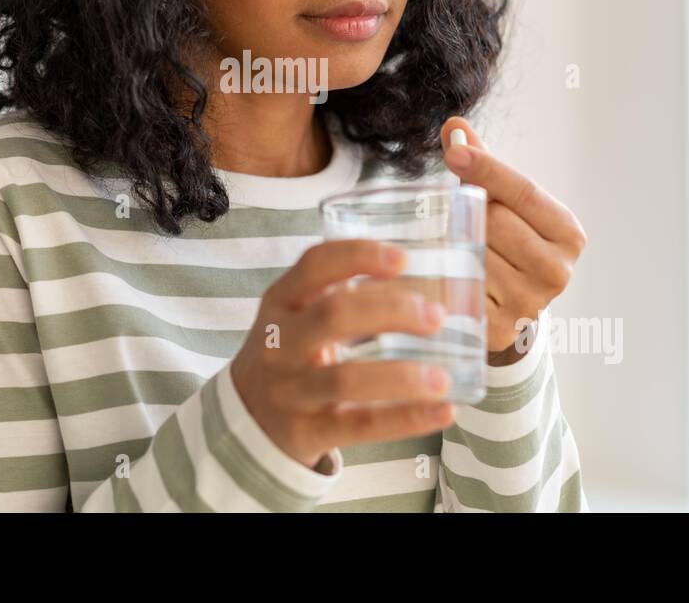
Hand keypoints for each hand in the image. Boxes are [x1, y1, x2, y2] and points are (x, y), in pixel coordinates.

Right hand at [230, 239, 458, 469]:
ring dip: (401, 377)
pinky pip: (360, 426)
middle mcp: (279, 343)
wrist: (245, 419)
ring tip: (442, 378)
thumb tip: (424, 278)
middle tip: (435, 317)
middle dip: (391, 311)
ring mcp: (291, 390)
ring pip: (346, 379)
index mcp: (281, 302)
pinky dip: (406, 419)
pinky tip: (443, 411)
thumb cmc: (289, 354)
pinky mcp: (306, 431)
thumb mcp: (297, 316)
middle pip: (333, 316)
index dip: (358, 256)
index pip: (314, 266)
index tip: (402, 258)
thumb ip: (344, 295)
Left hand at [439, 116, 586, 358]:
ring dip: (455, 243)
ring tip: (459, 246)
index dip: (488, 169)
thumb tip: (454, 126)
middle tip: (462, 216)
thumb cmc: (506, 242)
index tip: (454, 151)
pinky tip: (449, 269)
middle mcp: (557, 271)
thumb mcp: (503, 202)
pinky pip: (458, 285)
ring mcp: (529, 303)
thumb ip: (480, 164)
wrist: (508, 308)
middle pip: (494, 221)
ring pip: (473, 252)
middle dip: (470, 211)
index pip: (525, 191)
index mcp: (568, 233)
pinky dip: (447, 272)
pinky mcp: (497, 328)